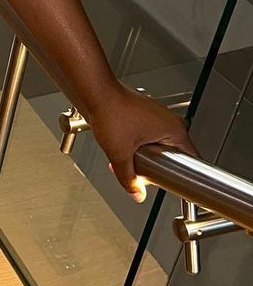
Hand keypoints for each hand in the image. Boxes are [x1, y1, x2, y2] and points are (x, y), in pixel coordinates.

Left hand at [86, 82, 199, 202]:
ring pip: (158, 146)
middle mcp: (170, 122)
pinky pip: (148, 137)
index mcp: (175, 130)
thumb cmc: (110, 111)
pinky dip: (137, 146)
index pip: (191, 161)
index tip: (177, 186)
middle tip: (144, 173)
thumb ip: (129, 179)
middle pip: (172, 155)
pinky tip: (123, 148)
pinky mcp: (145, 115)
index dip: (182, 176)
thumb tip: (136, 194)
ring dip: (143, 156)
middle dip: (156, 167)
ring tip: (129, 158)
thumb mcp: (119, 154)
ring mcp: (158, 117)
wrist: (95, 92)